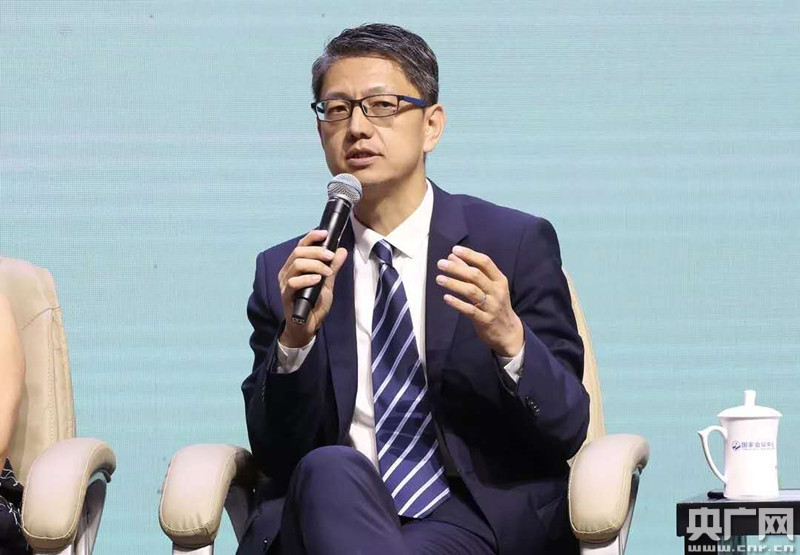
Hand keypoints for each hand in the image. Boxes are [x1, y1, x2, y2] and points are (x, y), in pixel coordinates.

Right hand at [278, 229, 347, 347]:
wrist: (307, 327)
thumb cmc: (314, 305)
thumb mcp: (327, 284)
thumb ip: (333, 268)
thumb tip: (342, 250)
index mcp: (295, 266)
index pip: (300, 246)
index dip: (311, 237)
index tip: (325, 233)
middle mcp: (287, 272)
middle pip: (298, 252)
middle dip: (317, 251)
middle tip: (331, 256)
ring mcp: (285, 284)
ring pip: (296, 264)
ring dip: (315, 264)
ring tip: (327, 272)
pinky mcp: (286, 296)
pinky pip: (293, 282)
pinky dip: (307, 279)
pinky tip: (318, 280)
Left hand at [435, 245, 523, 357]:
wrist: (508, 332)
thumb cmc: (496, 306)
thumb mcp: (489, 288)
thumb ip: (472, 273)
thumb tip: (453, 257)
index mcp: (499, 280)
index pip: (485, 263)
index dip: (470, 255)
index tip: (454, 250)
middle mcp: (497, 292)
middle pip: (476, 276)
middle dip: (457, 268)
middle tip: (441, 264)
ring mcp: (491, 306)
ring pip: (472, 291)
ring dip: (454, 284)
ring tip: (439, 279)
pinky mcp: (485, 320)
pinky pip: (470, 310)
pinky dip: (457, 303)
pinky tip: (446, 298)